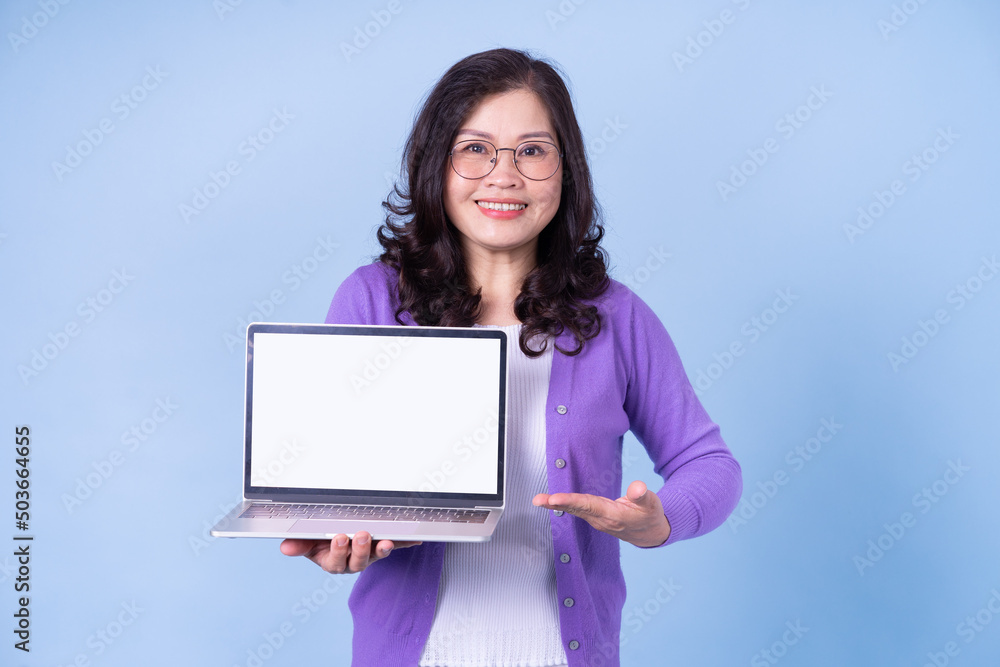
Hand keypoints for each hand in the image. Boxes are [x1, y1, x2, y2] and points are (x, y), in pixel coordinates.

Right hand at [279, 531, 421, 573]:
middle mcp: (352, 562)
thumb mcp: (308, 543)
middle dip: (360, 549)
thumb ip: (299, 544)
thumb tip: (285, 547)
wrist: (340, 541)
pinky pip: (396, 546)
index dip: (338, 551)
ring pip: (376, 556)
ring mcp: (369, 556)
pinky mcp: (382, 549)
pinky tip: (415, 539)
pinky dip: (406, 543)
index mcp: (333, 561)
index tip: (339, 538)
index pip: (334, 561)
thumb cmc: (322, 542)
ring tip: (385, 541)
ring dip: (382, 549)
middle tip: (361, 535)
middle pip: (358, 561)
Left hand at [532, 480, 670, 547]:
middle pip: (577, 509)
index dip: (572, 501)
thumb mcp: (652, 504)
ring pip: (574, 510)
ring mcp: (596, 520)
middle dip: (556, 504)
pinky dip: (562, 505)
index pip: (590, 506)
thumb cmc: (650, 516)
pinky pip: (576, 509)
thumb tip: (637, 487)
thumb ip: (643, 496)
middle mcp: (601, 519)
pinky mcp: (594, 517)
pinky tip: (549, 501)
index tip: (555, 499)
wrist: (649, 534)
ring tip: (538, 499)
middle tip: (538, 499)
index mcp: (614, 516)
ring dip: (555, 505)